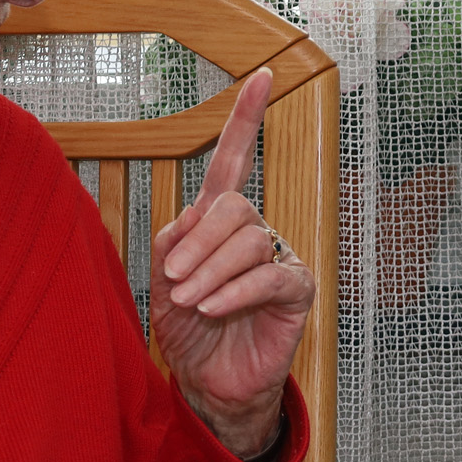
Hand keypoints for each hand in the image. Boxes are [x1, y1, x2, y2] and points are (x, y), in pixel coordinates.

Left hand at [150, 68, 313, 457]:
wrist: (210, 384)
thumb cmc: (191, 332)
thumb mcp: (166, 284)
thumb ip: (173, 245)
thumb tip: (189, 222)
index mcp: (221, 221)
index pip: (234, 161)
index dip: (245, 119)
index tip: (262, 77)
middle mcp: (255, 232)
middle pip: (232, 207)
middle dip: (197, 242)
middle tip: (174, 281)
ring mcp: (279, 258)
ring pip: (248, 240)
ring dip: (209, 272)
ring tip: (190, 302)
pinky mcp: (296, 291)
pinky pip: (267, 277)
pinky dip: (234, 293)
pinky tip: (213, 310)